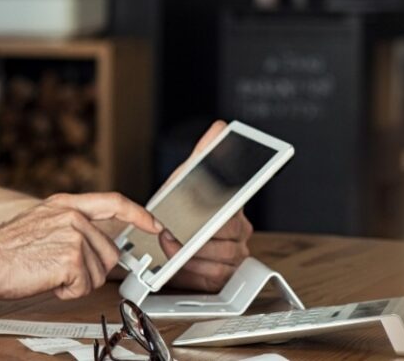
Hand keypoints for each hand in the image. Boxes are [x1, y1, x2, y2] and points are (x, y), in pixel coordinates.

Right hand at [0, 192, 161, 300]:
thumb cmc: (6, 249)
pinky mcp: (72, 259)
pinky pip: (85, 286)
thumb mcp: (42, 222)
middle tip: (63, 270)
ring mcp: (74, 236)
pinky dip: (67, 292)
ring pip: (98, 272)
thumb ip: (72, 225)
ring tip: (49, 272)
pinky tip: (47, 280)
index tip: (154, 224)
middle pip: (109, 251)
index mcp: (66, 204)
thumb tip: (97, 242)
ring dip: (77, 281)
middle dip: (92, 269)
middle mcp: (73, 216)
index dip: (139, 214)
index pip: (114, 202)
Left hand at [161, 121, 254, 290]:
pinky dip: (195, 269)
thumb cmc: (179, 206)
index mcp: (234, 205)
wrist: (164, 235)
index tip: (216, 216)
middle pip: (229, 233)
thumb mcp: (187, 177)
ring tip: (172, 244)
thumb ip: (203, 154)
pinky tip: (181, 261)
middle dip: (199, 234)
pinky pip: (217, 275)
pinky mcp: (224, 275)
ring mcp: (235, 254)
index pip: (238, 205)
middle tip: (174, 231)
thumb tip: (220, 128)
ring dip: (194, 252)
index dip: (226, 211)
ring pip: (224, 256)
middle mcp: (239, 230)